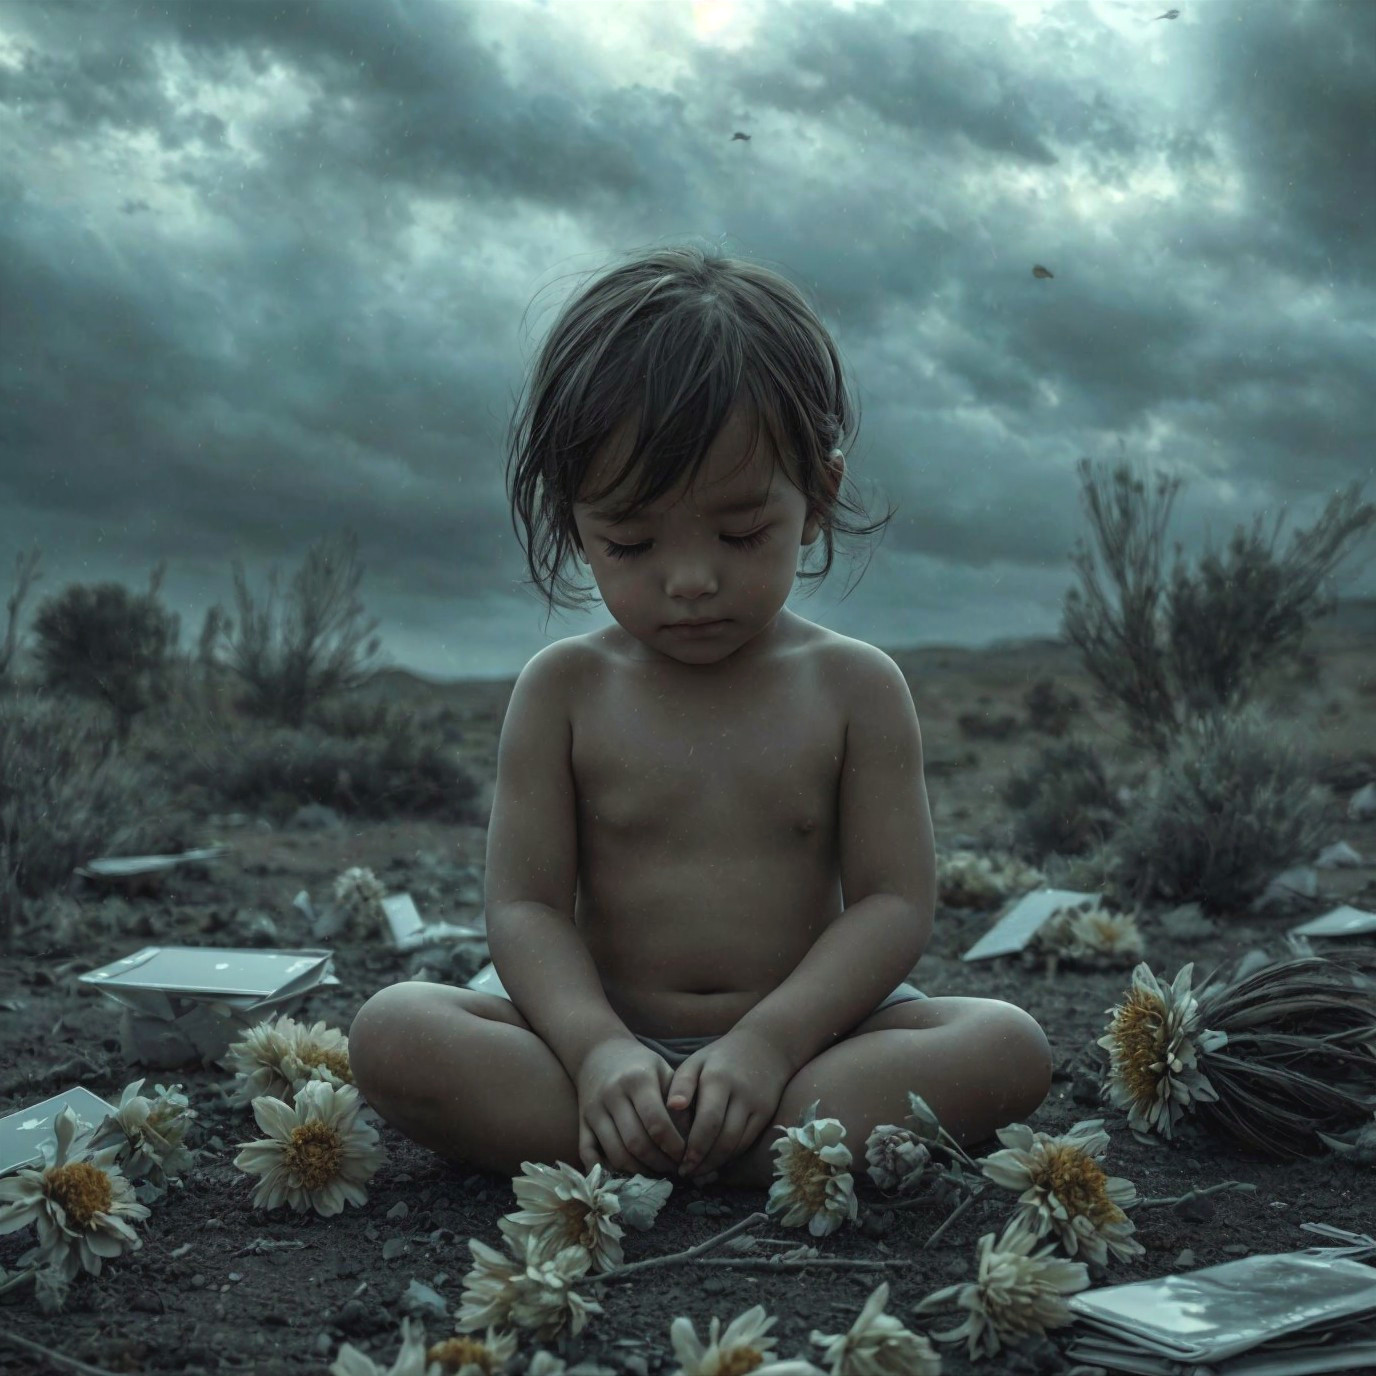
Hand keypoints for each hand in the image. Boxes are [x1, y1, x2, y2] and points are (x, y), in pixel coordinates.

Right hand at [574, 1038, 688, 1177]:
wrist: (600, 1052)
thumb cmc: (640, 1064)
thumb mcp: (663, 1071)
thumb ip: (679, 1100)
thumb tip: (694, 1137)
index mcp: (637, 1079)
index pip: (656, 1122)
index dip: (673, 1145)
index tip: (686, 1156)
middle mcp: (613, 1095)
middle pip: (636, 1143)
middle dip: (659, 1163)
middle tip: (674, 1170)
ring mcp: (594, 1110)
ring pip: (615, 1153)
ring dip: (638, 1172)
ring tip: (656, 1173)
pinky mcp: (582, 1122)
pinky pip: (589, 1155)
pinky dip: (606, 1171)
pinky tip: (626, 1175)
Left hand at [665, 1026, 795, 1179]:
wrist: (765, 1046)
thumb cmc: (721, 1057)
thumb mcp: (697, 1061)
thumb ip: (681, 1084)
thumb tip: (671, 1107)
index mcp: (718, 1079)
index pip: (707, 1122)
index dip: (694, 1148)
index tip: (679, 1163)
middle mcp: (741, 1094)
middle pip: (724, 1139)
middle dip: (704, 1161)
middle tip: (686, 1174)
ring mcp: (757, 1106)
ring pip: (737, 1145)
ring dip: (716, 1163)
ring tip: (698, 1172)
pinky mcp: (766, 1115)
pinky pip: (747, 1142)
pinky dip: (730, 1155)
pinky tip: (715, 1161)